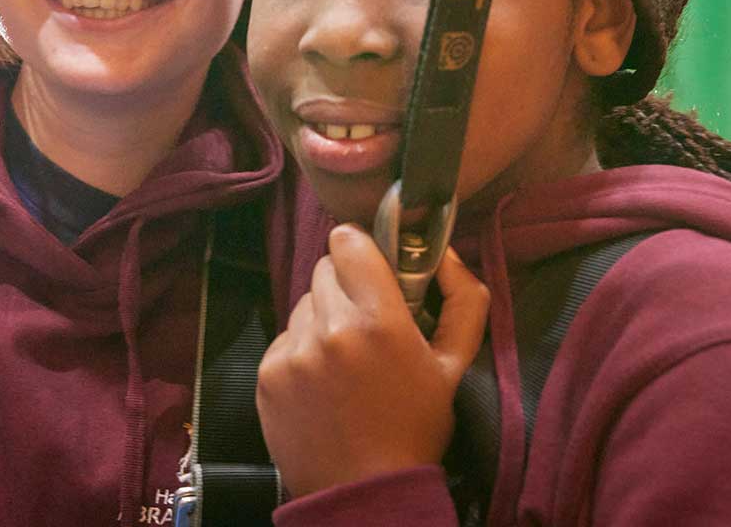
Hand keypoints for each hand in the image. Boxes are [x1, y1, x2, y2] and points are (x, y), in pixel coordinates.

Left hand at [256, 225, 488, 497]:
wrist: (365, 490)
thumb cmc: (415, 427)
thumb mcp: (454, 366)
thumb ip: (462, 301)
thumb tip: (445, 253)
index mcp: (380, 321)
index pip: (348, 241)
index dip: (360, 250)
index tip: (370, 269)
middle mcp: (331, 329)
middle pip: (324, 269)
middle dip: (345, 286)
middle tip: (364, 323)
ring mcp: (294, 351)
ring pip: (304, 303)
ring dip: (322, 318)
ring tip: (344, 359)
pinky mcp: (268, 372)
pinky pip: (284, 337)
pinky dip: (301, 350)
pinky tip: (322, 382)